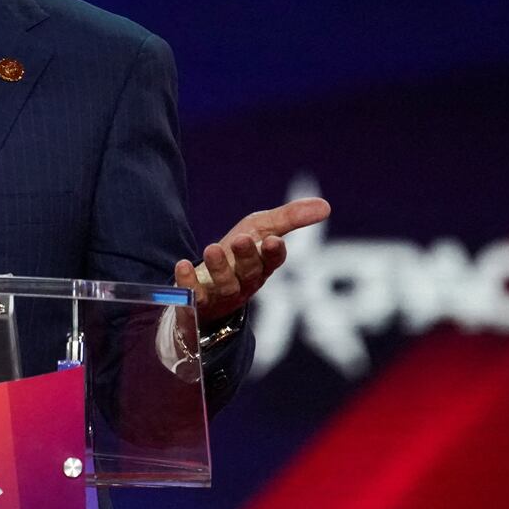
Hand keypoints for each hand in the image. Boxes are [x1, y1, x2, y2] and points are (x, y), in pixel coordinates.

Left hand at [173, 197, 330, 321]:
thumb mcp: (261, 229)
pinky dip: (188, 282)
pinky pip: (193, 296)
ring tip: (212, 249)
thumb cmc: (238, 254)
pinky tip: (182, 265)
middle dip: (247, 257)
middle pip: (249, 273)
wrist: (206, 286)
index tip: (273, 241)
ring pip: (224, 285)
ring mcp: (221, 295)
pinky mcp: (197, 302)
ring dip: (219, 268)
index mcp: (263, 266)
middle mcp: (245, 283)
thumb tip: (326, 206)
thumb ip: (289, 218)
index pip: (273, 261)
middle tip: (241, 240)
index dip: (274, 253)